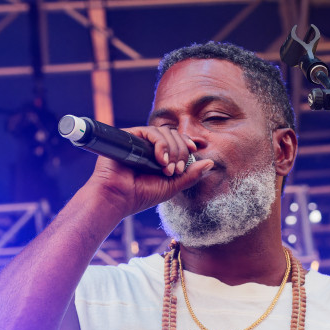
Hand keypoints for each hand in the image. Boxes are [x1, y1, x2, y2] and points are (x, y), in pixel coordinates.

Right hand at [87, 125, 213, 217]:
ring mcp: (139, 140)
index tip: (196, 148)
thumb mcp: (172, 186)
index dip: (188, 141)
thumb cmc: (141, 195)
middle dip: (181, 152)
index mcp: (159, 156)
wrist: (118, 198)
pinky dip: (160, 145)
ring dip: (172, 150)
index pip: (178, 141)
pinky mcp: (129, 136)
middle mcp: (149, 146)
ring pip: (165, 132)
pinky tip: (160, 160)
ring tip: (167, 169)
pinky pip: (151, 131)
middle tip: (177, 170)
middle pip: (174, 135)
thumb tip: (211, 163)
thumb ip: (190, 175)